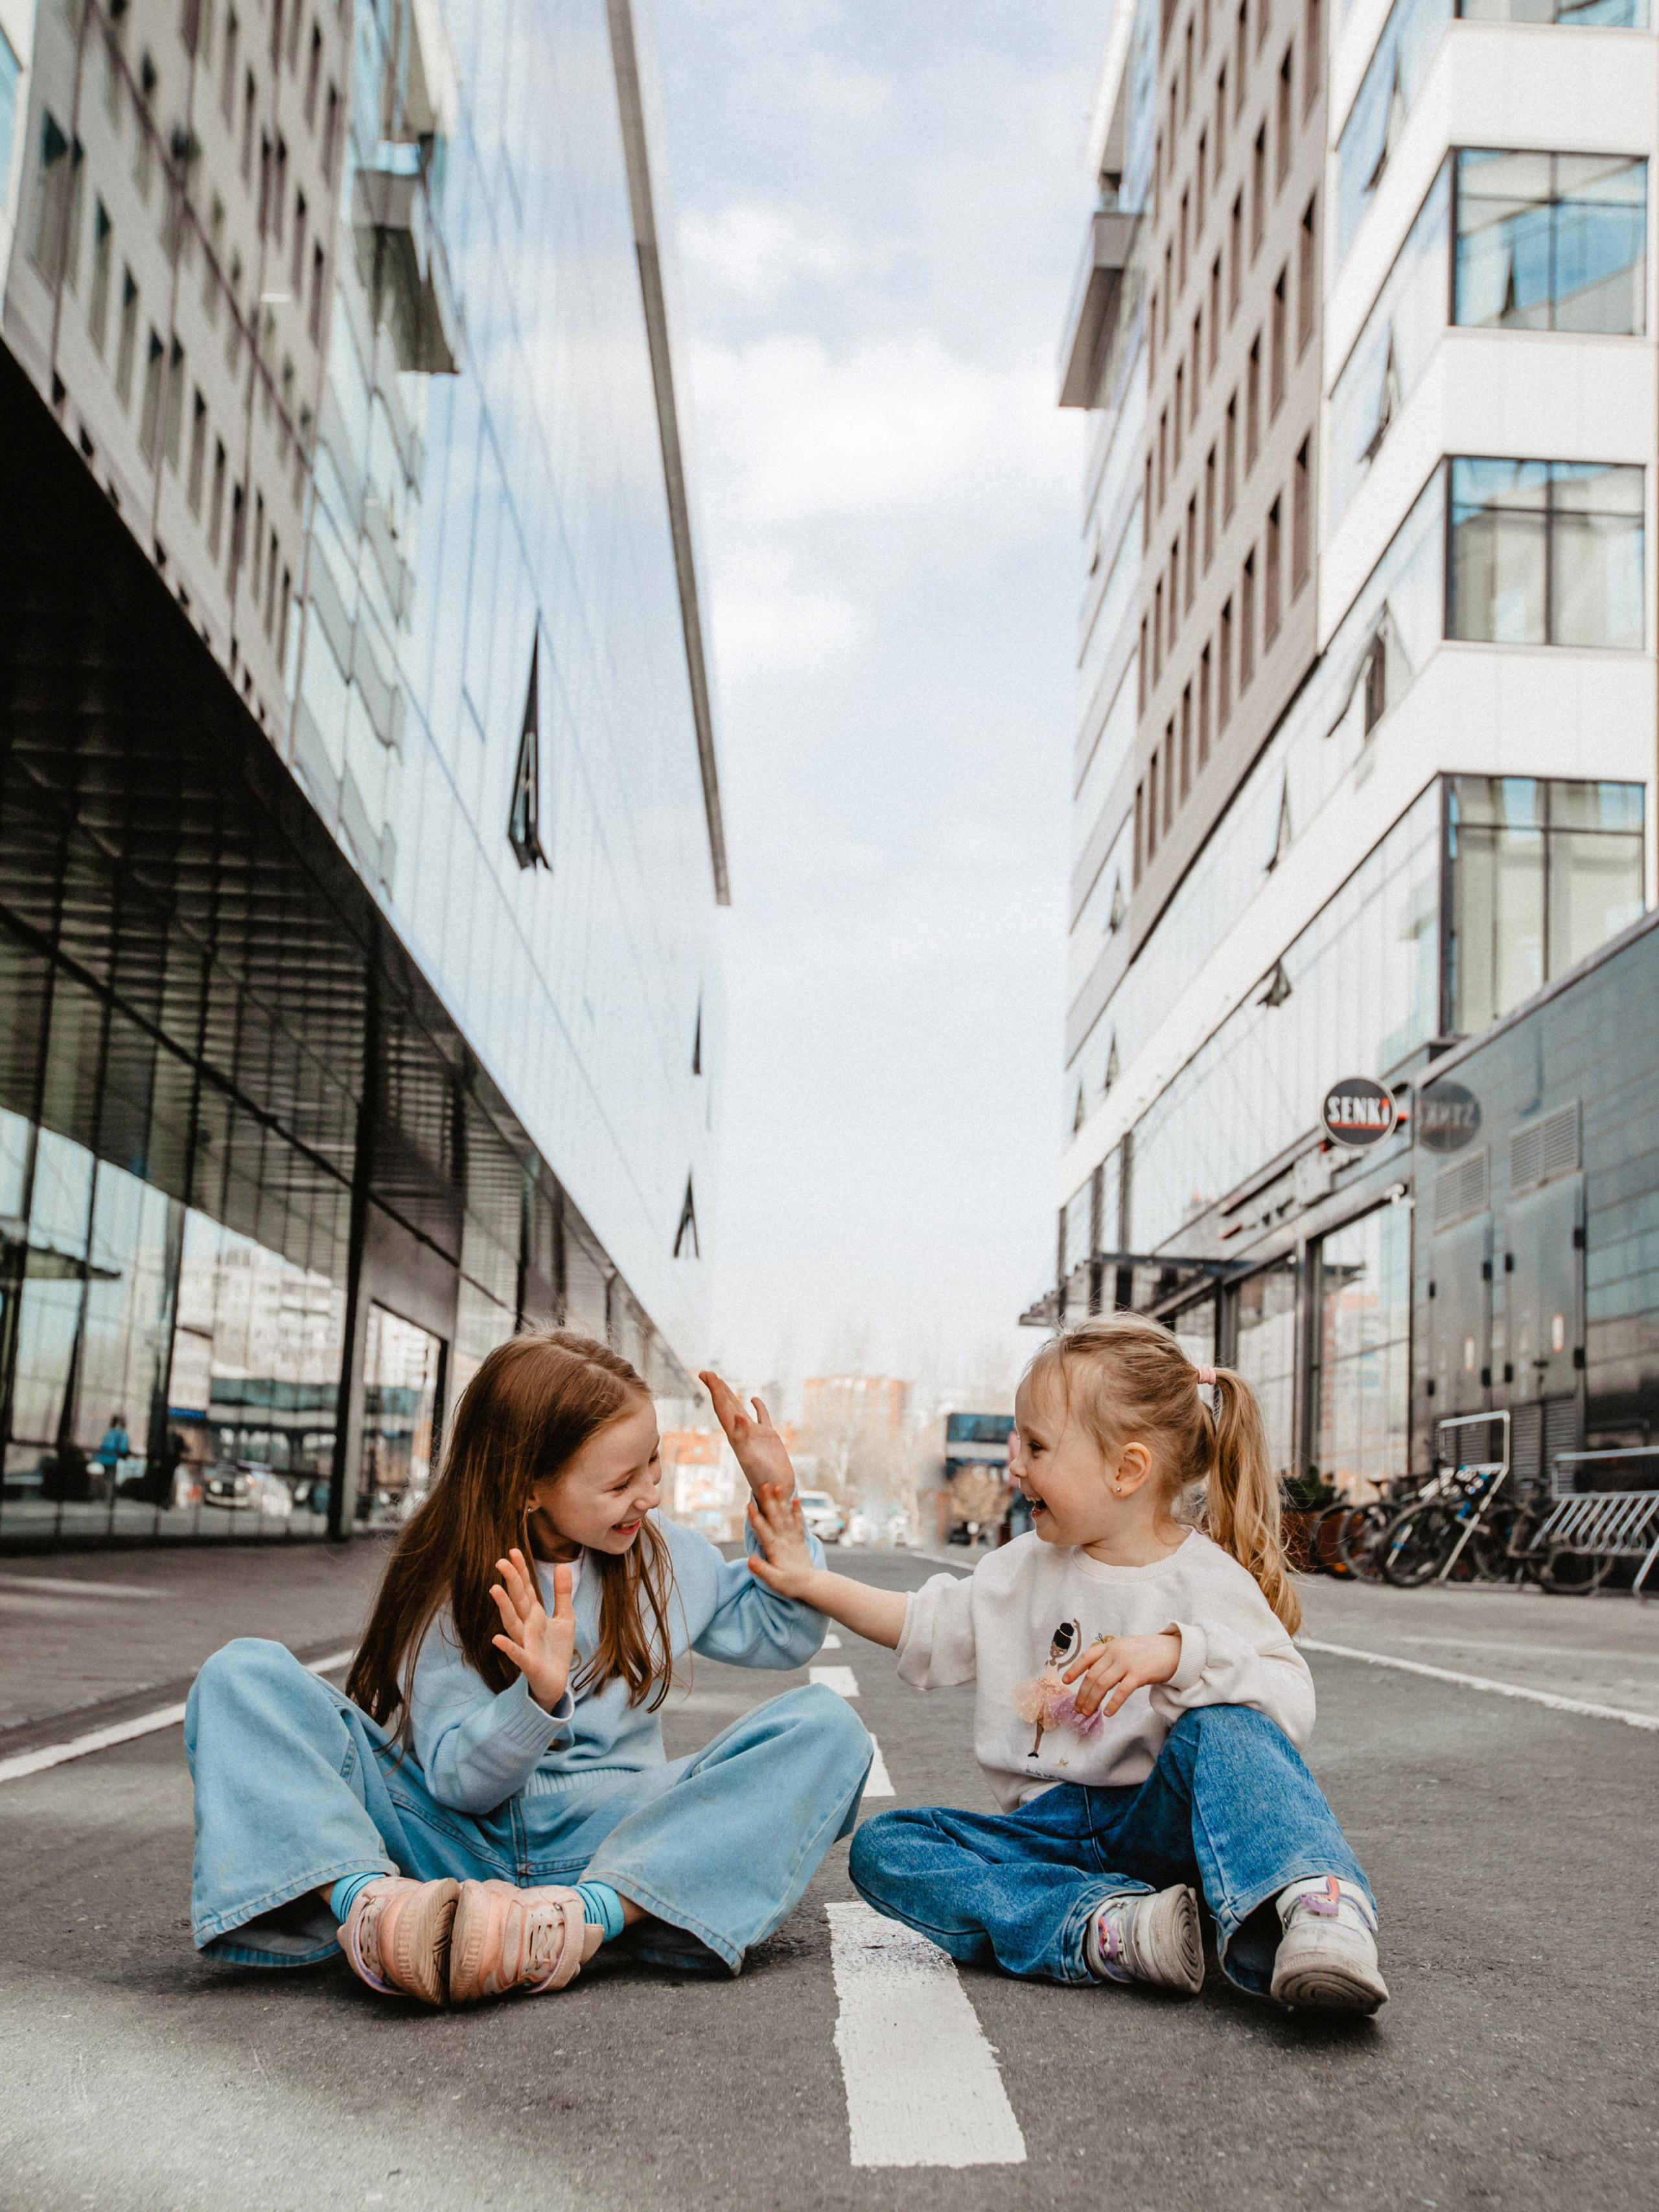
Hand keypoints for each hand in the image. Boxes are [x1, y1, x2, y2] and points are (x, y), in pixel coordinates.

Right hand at [489, 1548, 576, 1712]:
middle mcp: (526, 1626)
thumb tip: (562, 1565)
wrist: (556, 1681)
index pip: (525, 1588)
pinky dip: (508, 1647)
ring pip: (512, 1623)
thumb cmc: (557, 1649)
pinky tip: (497, 1639)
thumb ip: (562, 1593)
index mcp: (534, 1614)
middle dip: (510, 1582)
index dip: (520, 1571)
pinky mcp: (529, 1662)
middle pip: (517, 1600)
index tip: (513, 1551)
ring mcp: (525, 1643)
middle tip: (501, 1562)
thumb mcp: (565, 1617)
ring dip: (504, 1607)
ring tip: (495, 1589)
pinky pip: (517, 1654)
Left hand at [700, 1369, 794, 1495]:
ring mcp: (755, 1434)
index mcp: (735, 1436)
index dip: (714, 1391)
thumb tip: (736, 1417)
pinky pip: (761, 1417)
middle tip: (705, 1373)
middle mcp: (742, 1433)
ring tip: (721, 1382)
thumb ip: (743, 1438)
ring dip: (730, 1395)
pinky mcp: (768, 1437)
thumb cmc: (765, 1480)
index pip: (722, 1408)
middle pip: (726, 1406)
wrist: (778, 1493)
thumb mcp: (752, 1459)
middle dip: (716, 1389)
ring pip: (739, 1409)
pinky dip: (758, 1406)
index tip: (706, 1375)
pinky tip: (754, 1399)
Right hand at [746, 1483, 820, 1601]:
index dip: (756, 1518)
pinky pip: (798, 1522)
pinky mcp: (800, 1539)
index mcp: (776, 1549)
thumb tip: (750, 1560)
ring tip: (778, 1486)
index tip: (749, 1504)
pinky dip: (797, 1510)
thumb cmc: (790, 1585)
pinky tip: (796, 1499)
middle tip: (764, 1484)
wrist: (811, 1585)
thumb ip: (762, 1570)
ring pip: (786, 1516)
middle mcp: (785, 1540)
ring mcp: (793, 1538)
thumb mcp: (773, 1581)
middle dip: (769, 1501)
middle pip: (775, 1518)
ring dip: (781, 1501)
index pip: (764, 1531)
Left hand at [1061, 1630, 1181, 1717]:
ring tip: (1088, 1713)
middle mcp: (1116, 1653)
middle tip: (1078, 1708)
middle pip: (1092, 1676)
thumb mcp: (1126, 1649)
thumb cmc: (1149, 1652)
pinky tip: (1108, 1712)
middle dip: (1082, 1694)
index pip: (1087, 1657)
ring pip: (1102, 1684)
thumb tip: (1095, 1677)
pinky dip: (1113, 1703)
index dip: (1075, 1669)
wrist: (1175, 1650)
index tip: (1065, 1681)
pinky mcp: (1139, 1673)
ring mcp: (1127, 1662)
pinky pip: (1122, 1691)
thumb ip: (1111, 1659)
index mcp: (1111, 1646)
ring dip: (1092, 1701)